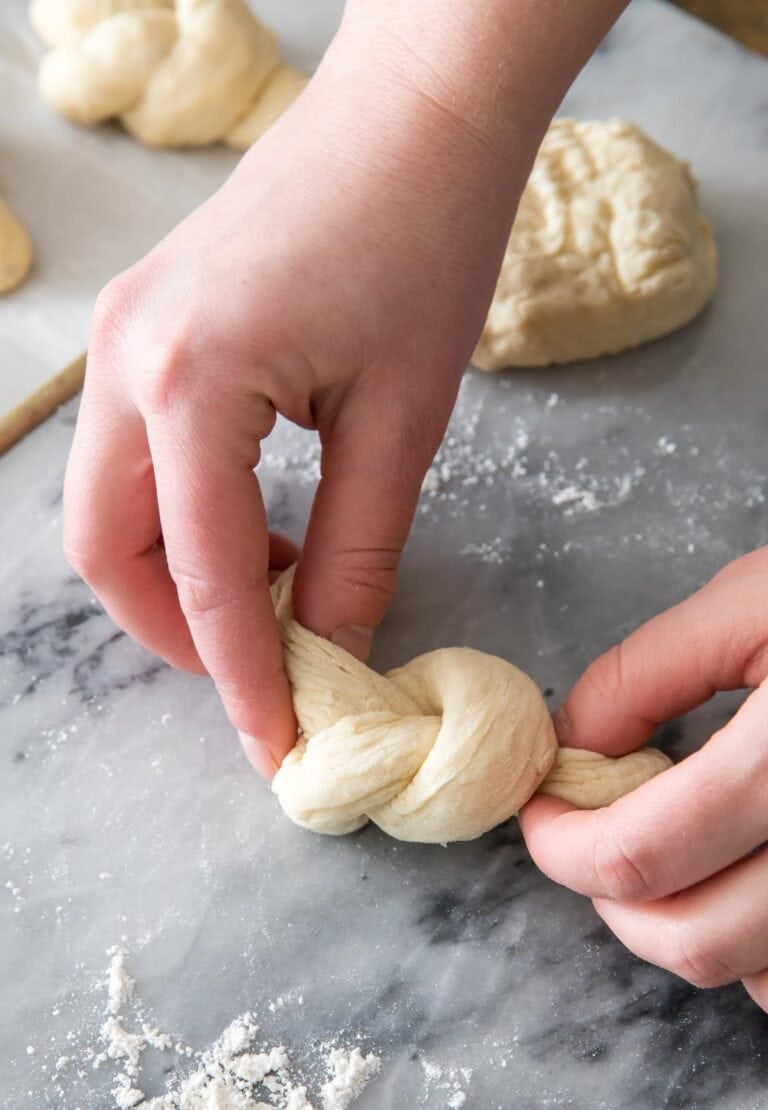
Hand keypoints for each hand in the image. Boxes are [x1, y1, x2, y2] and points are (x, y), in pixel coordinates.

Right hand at [63, 0, 623, 776]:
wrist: (416, 116)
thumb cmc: (427, 243)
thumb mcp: (404, 421)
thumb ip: (358, 550)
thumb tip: (334, 650)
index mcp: (188, 383)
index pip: (198, 574)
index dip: (239, 674)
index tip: (276, 744)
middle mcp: (125, 361)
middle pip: (106, 550)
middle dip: (178, 631)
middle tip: (269, 671)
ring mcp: (123, 337)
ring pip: (107, 506)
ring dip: (179, 572)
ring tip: (284, 595)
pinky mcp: (147, 326)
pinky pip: (136, 454)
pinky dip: (185, 514)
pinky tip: (266, 524)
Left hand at [521, 548, 767, 1010]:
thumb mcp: (748, 604)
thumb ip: (644, 674)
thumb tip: (574, 743)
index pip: (641, 854)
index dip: (561, 844)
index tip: (544, 811)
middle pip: (695, 940)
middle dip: (615, 898)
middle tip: (595, 837)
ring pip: (759, 977)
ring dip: (692, 926)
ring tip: (680, 845)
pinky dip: (762, 943)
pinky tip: (748, 868)